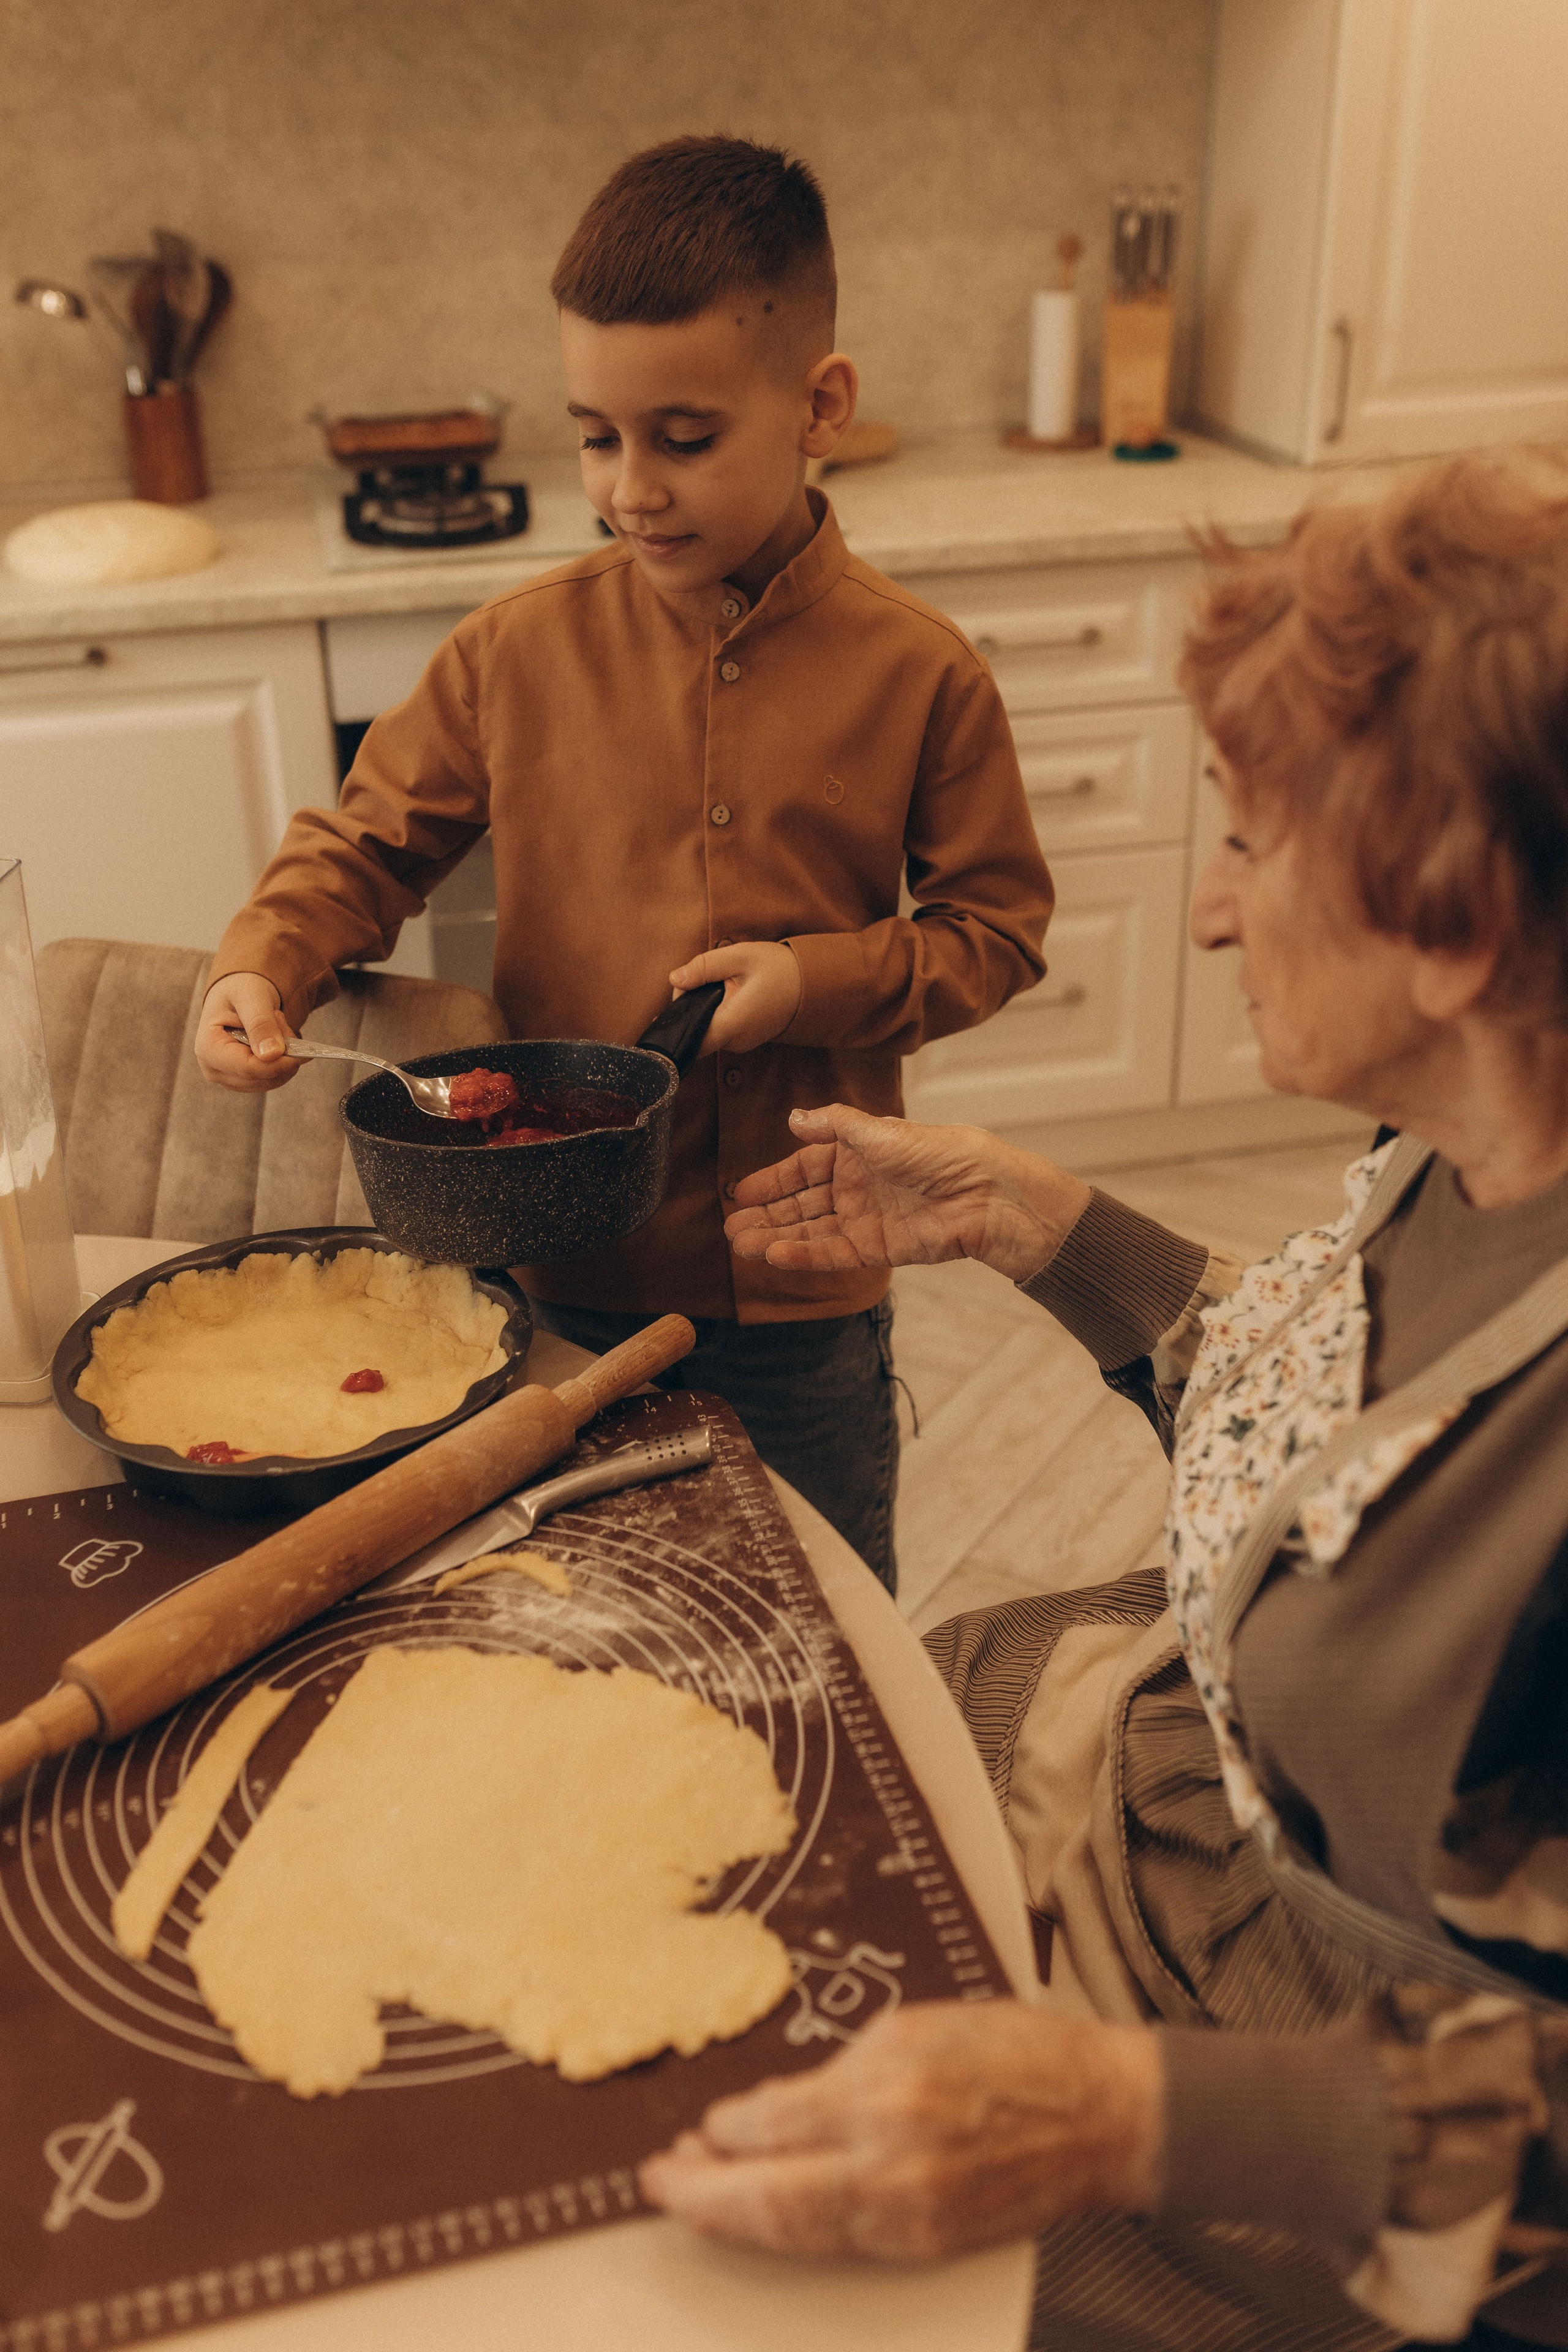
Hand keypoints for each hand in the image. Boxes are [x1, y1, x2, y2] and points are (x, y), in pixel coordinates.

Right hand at [195, 972, 299, 1091]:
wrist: (236, 994)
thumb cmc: (239, 990)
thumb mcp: (251, 997)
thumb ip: (261, 1023)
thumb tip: (272, 1055)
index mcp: (208, 1048)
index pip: (249, 1068)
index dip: (279, 1063)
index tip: (302, 1049)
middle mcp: (213, 1068)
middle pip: (262, 1077)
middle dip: (282, 1054)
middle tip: (280, 1021)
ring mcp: (227, 1078)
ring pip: (271, 1081)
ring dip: (283, 1056)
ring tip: (275, 1026)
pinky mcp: (242, 1080)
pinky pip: (272, 1079)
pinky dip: (281, 1061)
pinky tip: (275, 1039)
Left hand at [639, 2002, 1163, 2261]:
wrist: (1101, 2115)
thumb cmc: (1016, 2055)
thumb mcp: (916, 2027)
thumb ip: (838, 2071)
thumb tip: (769, 2111)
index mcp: (887, 2087)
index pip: (771, 2122)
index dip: (724, 2129)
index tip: (698, 2127)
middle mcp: (892, 2158)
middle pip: (766, 2196)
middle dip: (699, 2193)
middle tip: (658, 2182)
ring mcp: (909, 2211)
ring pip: (795, 2232)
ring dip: (736, 2217)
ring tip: (697, 2199)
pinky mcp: (926, 2242)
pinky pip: (838, 2243)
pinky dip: (791, 2231)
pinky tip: (767, 2214)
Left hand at [668, 942, 801, 1055]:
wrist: (814, 985)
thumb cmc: (779, 969)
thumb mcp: (741, 956)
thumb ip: (704, 967)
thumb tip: (673, 979)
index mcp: (732, 1023)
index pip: (690, 1040)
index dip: (672, 1028)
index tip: (659, 1016)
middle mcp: (735, 1041)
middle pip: (694, 1031)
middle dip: (687, 1006)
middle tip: (697, 977)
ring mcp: (741, 1044)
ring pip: (705, 1030)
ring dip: (701, 1008)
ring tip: (719, 983)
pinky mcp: (744, 1040)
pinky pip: (718, 1029)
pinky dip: (713, 1013)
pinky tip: (726, 994)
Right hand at [724, 1104, 1091, 1283]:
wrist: (985, 1193)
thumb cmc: (940, 1152)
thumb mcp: (878, 1130)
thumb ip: (833, 1124)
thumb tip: (793, 1118)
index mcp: (855, 1154)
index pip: (803, 1168)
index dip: (772, 1181)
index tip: (739, 1192)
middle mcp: (856, 1187)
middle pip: (801, 1204)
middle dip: (765, 1215)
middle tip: (729, 1227)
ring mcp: (864, 1220)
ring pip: (810, 1231)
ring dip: (776, 1237)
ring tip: (741, 1245)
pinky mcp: (877, 1249)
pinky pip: (832, 1254)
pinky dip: (804, 1255)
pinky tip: (775, 1256)